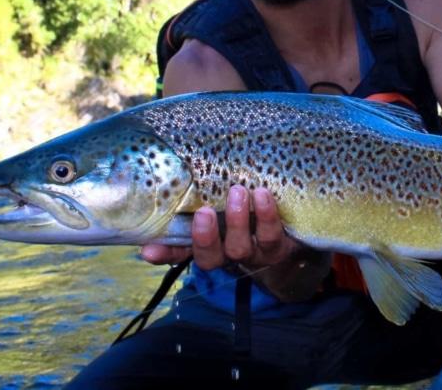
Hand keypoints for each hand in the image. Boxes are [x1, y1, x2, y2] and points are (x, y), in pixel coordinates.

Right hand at [141, 185, 298, 270]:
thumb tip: (169, 182)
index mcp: (207, 242)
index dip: (163, 254)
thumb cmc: (247, 204)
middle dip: (205, 237)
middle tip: (204, 212)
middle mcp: (226, 253)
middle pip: (210, 257)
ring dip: (237, 221)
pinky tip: (262, 195)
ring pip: (239, 248)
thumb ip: (198, 196)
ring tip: (238, 192)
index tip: (148, 250)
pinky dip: (266, 215)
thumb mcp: (222, 201)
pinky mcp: (277, 248)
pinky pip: (270, 236)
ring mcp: (252, 253)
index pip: (178, 253)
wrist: (293, 226)